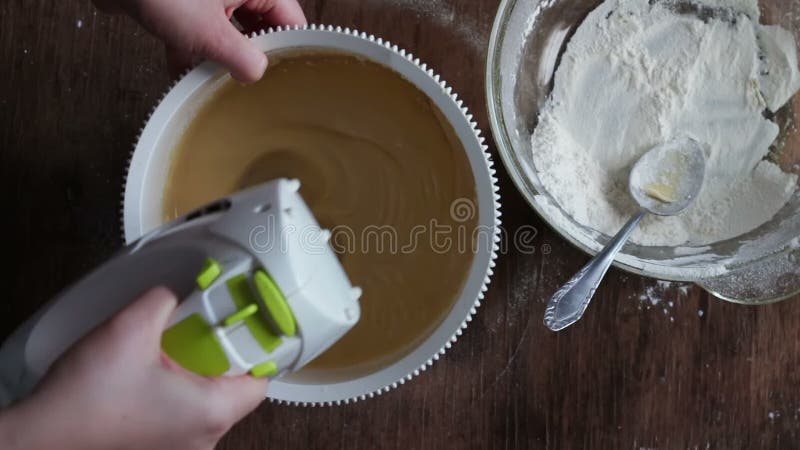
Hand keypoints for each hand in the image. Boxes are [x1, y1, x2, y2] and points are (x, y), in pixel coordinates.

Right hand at [0, 287, 266, 449]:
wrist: (41, 437)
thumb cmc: (84, 399)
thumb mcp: (130, 328)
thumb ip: (164, 299)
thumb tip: (178, 290)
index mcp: (211, 413)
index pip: (261, 379)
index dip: (256, 347)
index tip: (243, 324)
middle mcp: (203, 437)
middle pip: (236, 388)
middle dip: (220, 354)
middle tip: (199, 330)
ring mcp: (181, 446)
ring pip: (209, 400)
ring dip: (196, 372)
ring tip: (169, 351)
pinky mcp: (160, 446)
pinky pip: (185, 413)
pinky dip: (177, 390)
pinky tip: (151, 373)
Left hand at [94, 0, 306, 81]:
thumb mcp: (209, 33)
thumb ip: (241, 58)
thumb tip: (256, 72)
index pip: (289, 19)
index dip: (287, 47)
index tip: (283, 74)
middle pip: (258, 25)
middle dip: (248, 55)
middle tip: (247, 79)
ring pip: (227, 29)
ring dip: (218, 56)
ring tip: (215, 79)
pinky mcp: (182, 2)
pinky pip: (198, 28)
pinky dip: (193, 49)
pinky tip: (184, 72)